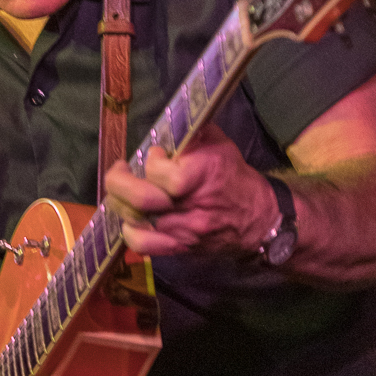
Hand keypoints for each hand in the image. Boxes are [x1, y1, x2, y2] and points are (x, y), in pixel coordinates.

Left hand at [105, 123, 277, 256]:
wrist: (256, 217)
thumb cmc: (232, 175)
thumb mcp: (218, 144)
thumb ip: (190, 134)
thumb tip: (163, 128)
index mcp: (203, 173)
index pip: (162, 173)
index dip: (152, 160)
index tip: (156, 154)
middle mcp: (191, 204)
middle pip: (141, 201)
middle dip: (119, 183)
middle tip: (119, 171)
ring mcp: (184, 229)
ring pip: (135, 221)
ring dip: (121, 203)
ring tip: (122, 192)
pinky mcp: (179, 247)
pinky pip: (142, 245)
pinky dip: (130, 231)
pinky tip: (132, 219)